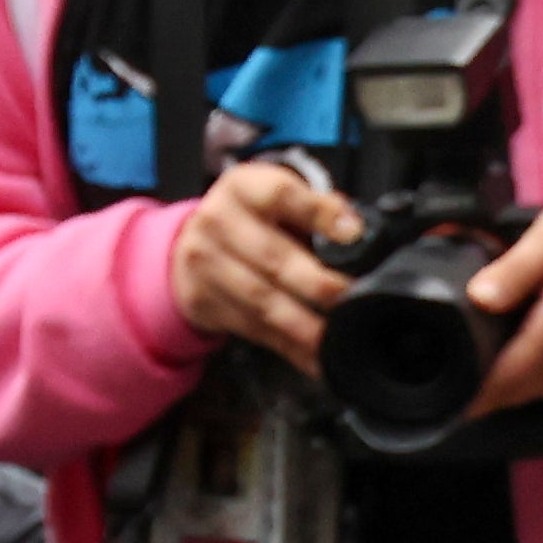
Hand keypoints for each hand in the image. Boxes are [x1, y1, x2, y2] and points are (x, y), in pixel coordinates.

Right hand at [170, 154, 364, 368]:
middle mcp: (217, 222)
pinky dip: (285, 345)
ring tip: (332, 339)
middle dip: (316, 283)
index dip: (318, 214)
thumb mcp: (276, 195)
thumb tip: (354, 230)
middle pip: (271, 256)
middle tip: (349, 298)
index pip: (281, 195)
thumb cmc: (248, 218)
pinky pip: (250, 327)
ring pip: (259, 299)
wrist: (188, 244)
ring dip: (301, 324)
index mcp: (243, 187)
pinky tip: (310, 355)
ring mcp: (204, 264)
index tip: (352, 234)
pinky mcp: (202, 300)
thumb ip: (316, 206)